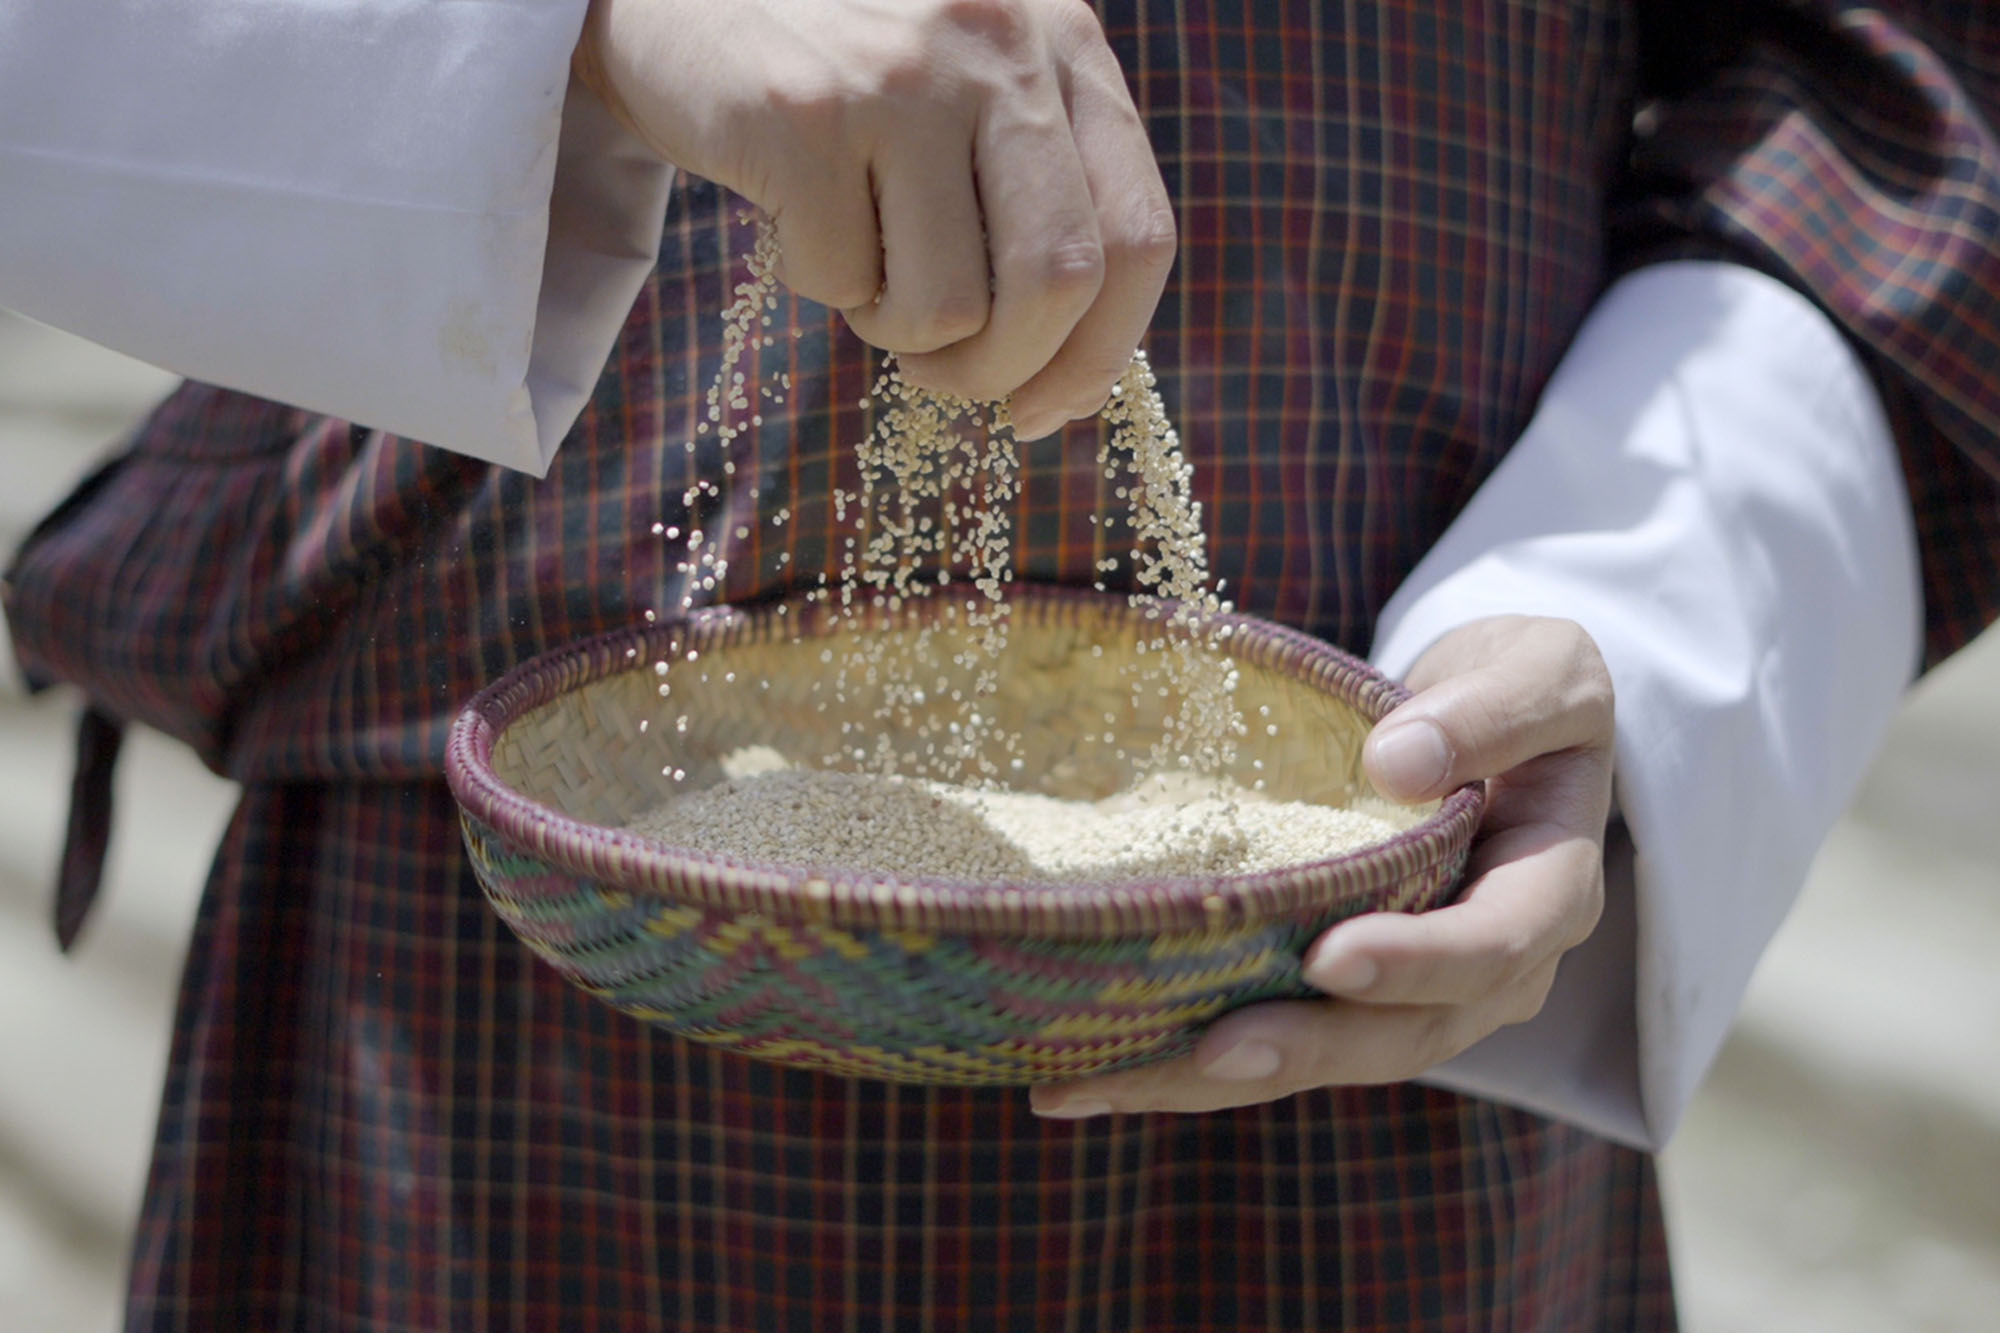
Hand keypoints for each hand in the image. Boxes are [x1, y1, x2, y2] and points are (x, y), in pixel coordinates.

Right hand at [580, 0, 1175, 438]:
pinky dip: (821, 285)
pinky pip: (843, 283)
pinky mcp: (804, 116)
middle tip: (945, 374)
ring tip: (862, 268)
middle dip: (1003, 369)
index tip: (1047, 407)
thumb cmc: (853, 75)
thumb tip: (1075, 382)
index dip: (1099, 352)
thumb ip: (1044, 194)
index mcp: (1066, 45)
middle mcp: (1000, 49)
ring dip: (898, 332)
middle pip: (1058, 285)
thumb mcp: (977, 90)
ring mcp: (902, 79)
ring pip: (948, 307)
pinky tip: (800, 217)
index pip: (1138, 238)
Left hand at [1030, 615, 1614, 1116]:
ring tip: (1097, 1082)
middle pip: (1399, 1033)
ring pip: (1320, 1056)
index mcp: (1546, 893)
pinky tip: (1076, 1073)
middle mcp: (1485, 972)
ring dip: (1208, 1079)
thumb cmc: (1523, 691)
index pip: (1493, 947)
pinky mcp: (1341, 995)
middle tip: (1207, 1051)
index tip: (1331, 955)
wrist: (1497, 727)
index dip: (1417, 962)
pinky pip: (1271, 1034)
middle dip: (1301, 1048)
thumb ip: (1495, 708)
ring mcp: (1410, 994)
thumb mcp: (1542, 669)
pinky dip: (1178, 1060)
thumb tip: (1399, 764)